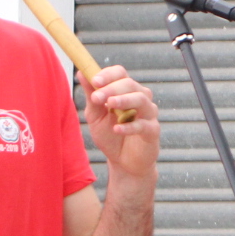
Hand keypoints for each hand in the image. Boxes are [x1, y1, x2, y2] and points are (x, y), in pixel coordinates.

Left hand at [82, 65, 160, 179]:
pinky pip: (144, 125)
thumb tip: (81, 73)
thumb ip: (92, 96)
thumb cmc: (110, 135)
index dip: (108, 75)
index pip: (120, 73)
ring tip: (110, 105)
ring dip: (124, 100)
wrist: (123, 162)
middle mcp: (140, 99)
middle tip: (96, 97)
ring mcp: (148, 114)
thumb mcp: (95, 115)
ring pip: (141, 99)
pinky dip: (129, 126)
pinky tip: (116, 129)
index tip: (94, 81)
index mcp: (125, 91)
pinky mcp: (153, 131)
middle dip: (112, 88)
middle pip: (130, 84)